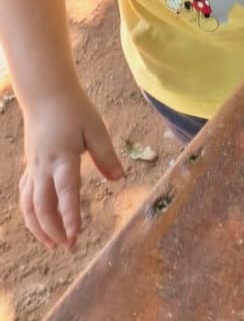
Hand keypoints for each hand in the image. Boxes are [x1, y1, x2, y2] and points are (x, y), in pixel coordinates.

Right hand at [19, 87, 122, 248]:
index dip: (70, 215)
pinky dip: (31, 214)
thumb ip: (106, 155)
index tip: (76, 234)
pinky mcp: (30, 167)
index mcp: (63, 157)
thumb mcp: (95, 128)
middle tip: (69, 247)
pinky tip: (40, 223)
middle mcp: (44, 167)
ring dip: (39, 228)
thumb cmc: (75, 110)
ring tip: (53, 244)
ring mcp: (33, 168)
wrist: (46, 95)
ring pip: (29, 206)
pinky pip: (25, 196)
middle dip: (54, 229)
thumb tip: (119, 179)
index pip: (66, 191)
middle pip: (42, 206)